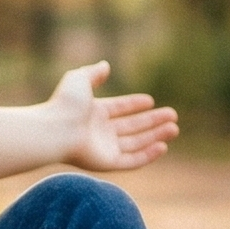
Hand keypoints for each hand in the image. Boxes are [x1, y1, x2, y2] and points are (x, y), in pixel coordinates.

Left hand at [47, 61, 179, 171]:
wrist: (55, 130)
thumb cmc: (65, 104)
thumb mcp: (79, 79)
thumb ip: (93, 73)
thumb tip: (105, 65)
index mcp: (93, 113)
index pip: (118, 109)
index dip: (134, 105)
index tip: (150, 101)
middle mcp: (99, 131)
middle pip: (131, 127)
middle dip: (152, 122)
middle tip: (173, 116)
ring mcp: (104, 148)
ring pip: (135, 143)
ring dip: (155, 136)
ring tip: (174, 129)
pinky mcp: (107, 163)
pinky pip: (131, 160)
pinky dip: (147, 155)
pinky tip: (162, 146)